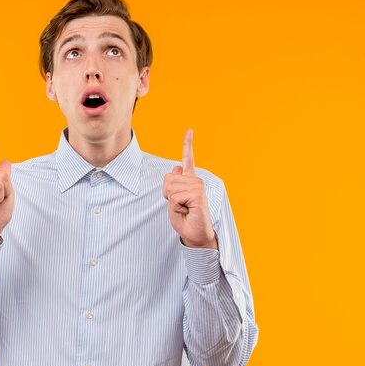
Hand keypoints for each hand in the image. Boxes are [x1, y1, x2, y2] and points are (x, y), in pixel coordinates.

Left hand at [163, 129, 217, 249]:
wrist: (195, 235)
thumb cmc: (185, 220)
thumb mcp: (173, 201)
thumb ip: (173, 185)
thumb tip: (176, 168)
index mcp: (190, 181)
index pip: (188, 159)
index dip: (187, 144)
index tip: (190, 130)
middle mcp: (195, 180)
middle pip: (167, 178)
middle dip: (166, 194)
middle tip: (179, 206)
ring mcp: (198, 186)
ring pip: (170, 187)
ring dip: (172, 201)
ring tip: (184, 209)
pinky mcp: (198, 194)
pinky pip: (175, 196)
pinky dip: (175, 206)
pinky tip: (187, 210)